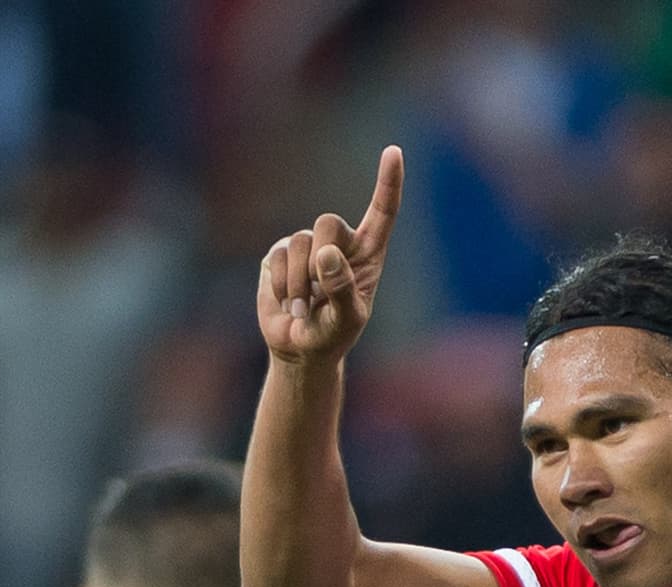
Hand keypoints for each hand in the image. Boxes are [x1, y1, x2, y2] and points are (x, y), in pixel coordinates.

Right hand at [257, 145, 403, 364]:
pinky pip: (277, 257)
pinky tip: (288, 304)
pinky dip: (282, 286)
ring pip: (300, 243)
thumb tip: (326, 255)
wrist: (299, 350)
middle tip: (318, 292)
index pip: (382, 213)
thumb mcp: (346, 321)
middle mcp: (339, 243)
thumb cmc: (332, 336)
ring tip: (303, 309)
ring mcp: (307, 246)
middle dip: (321, 258)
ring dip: (299, 284)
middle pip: (328, 223)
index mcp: (367, 254)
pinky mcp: (280, 254)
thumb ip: (342, 290)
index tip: (394, 152)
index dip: (388, 183)